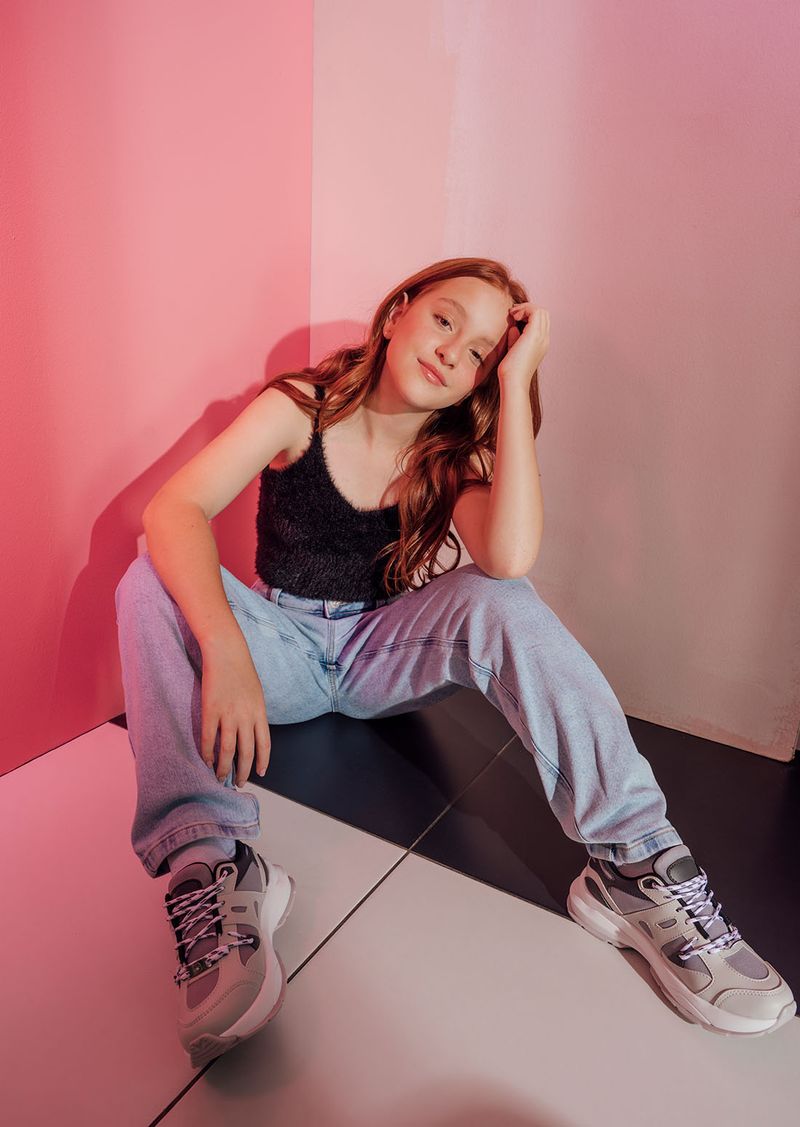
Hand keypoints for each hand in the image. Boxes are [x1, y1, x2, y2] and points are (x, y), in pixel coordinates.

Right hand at [200, 636, 271, 784]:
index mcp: (260, 712)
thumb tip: (252, 732)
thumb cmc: (242, 670)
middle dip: (243, 771)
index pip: (264, 744)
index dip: (262, 761)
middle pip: (246, 751)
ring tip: (220, 777)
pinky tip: (207, 760)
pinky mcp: (210, 710)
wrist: (226, 652)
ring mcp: (228, 714)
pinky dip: (207, 752)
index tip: (261, 773)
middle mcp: (246, 716)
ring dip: (224, 767)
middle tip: (238, 782)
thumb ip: (255, 713)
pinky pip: (208, 738)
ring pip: (227, 750)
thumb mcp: (256, 693)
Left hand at [497, 302, 549, 392]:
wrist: (513, 381)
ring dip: (526, 308)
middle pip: (543, 314)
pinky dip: (524, 310)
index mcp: (541, 344)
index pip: (540, 322)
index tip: (514, 317)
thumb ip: (515, 339)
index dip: (528, 315)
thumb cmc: (510, 371)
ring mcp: (542, 337)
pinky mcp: (534, 335)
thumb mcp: (512, 351)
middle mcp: (544, 340)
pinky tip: (514, 316)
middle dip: (528, 309)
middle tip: (513, 314)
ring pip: (541, 311)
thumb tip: (513, 327)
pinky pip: (535, 312)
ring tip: (513, 314)